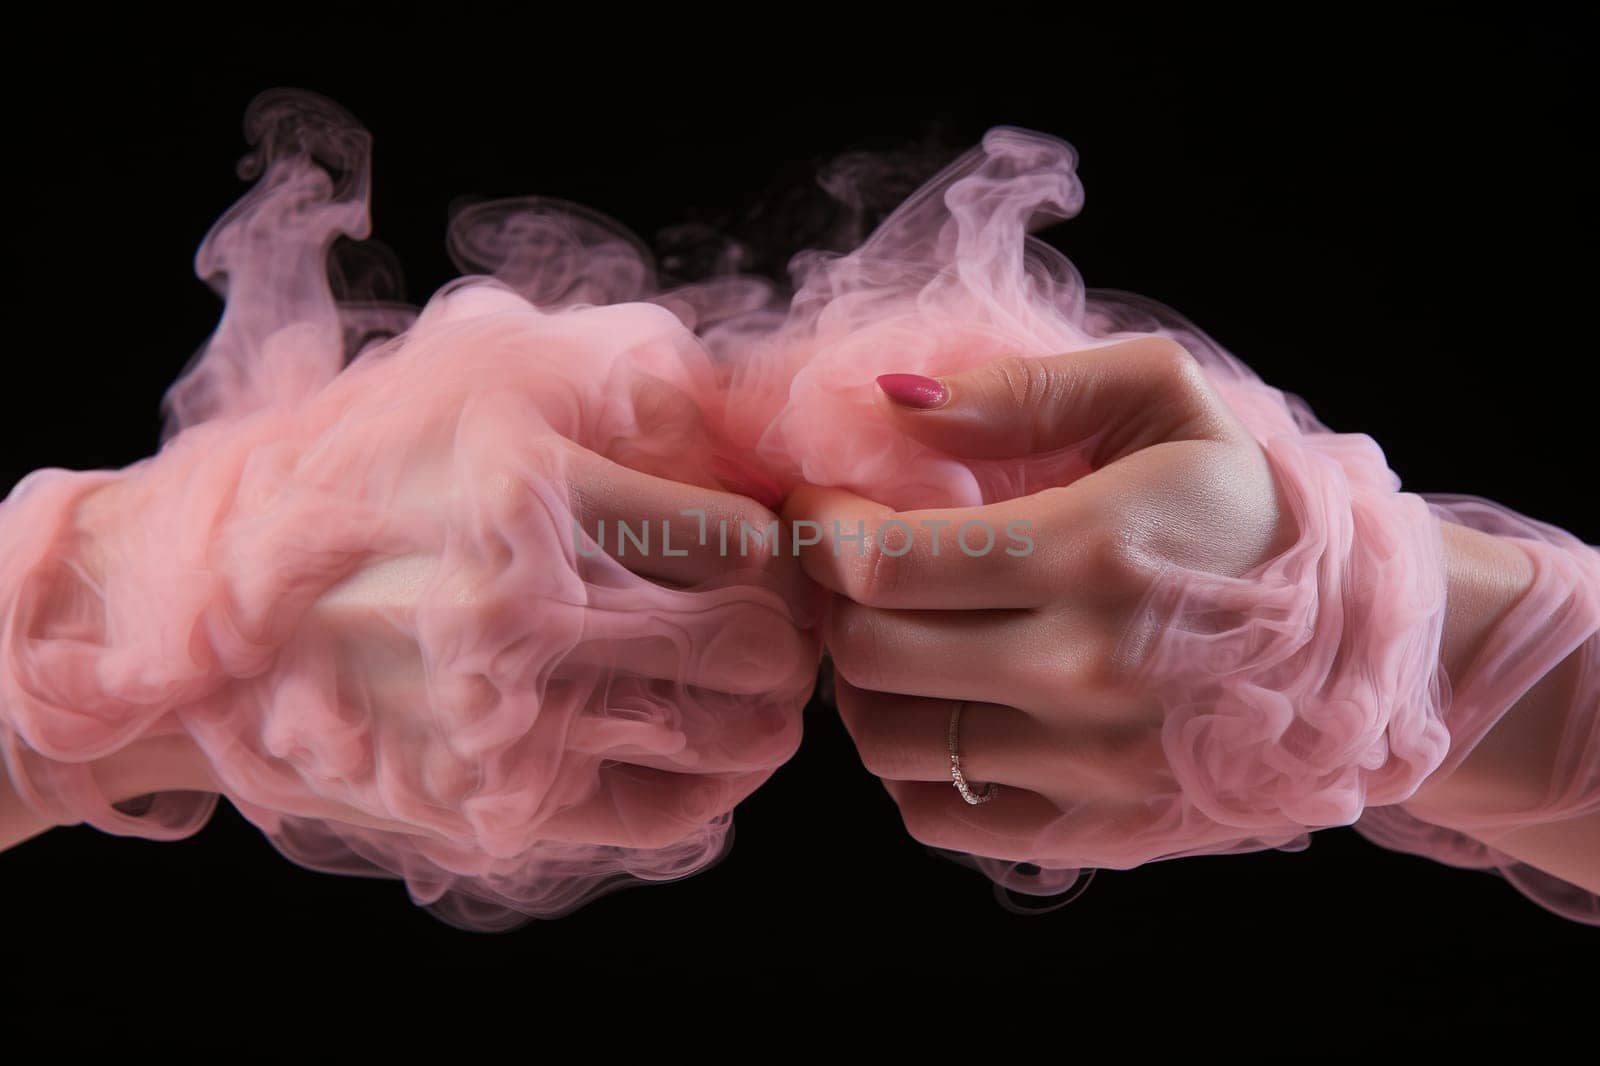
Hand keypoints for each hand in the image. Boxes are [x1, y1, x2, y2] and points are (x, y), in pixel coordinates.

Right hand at [4, 292, 820, 923]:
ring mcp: (503, 728)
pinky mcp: (491, 809)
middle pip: (758, 643)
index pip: (744, 537)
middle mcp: (515, 618)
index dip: (773, 537)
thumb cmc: (352, 472)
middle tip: (774, 606)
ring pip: (731, 736)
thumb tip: (753, 424)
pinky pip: (668, 812)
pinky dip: (717, 779)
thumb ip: (629, 373)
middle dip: (788, 622)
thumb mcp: (481, 370)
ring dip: (766, 702)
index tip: (759, 536)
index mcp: (521, 491)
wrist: (191, 612)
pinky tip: (702, 739)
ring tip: (745, 672)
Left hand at [786, 337, 1298, 870]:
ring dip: (858, 680)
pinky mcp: (1092, 829)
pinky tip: (943, 702)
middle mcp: (1084, 673)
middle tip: (852, 565)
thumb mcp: (1166, 401)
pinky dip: (906, 760)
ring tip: (895, 630)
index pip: (883, 560)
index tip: (824, 503)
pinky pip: (933, 812)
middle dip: (832, 597)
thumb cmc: (1253, 511)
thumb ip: (1026, 390)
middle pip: (866, 651)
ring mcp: (1087, 766)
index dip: (820, 526)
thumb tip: (896, 402)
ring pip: (883, 740)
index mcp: (1096, 552)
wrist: (1371, 650)